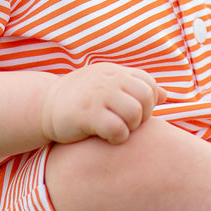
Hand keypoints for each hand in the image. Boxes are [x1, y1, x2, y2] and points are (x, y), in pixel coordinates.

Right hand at [40, 63, 166, 144]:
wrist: (44, 106)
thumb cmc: (82, 100)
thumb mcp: (109, 87)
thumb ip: (135, 88)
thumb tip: (165, 94)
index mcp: (115, 72)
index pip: (149, 83)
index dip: (148, 102)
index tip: (135, 113)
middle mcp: (108, 80)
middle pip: (146, 98)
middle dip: (142, 116)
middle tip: (127, 124)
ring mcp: (98, 95)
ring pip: (134, 113)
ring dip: (131, 127)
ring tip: (118, 130)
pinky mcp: (87, 114)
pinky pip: (117, 128)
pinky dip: (118, 137)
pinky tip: (108, 137)